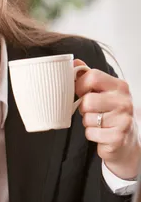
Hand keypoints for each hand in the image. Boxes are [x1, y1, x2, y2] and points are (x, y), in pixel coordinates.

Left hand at [74, 59, 140, 179]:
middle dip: (83, 108)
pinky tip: (101, 133)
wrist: (127, 139)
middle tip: (91, 111)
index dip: (80, 85)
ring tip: (98, 122)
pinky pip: (90, 133)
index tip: (81, 92)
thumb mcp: (103, 92)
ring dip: (87, 122)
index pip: (93, 76)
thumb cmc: (110, 113)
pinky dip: (91, 134)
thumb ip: (89, 76)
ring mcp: (123, 120)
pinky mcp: (118, 137)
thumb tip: (74, 62)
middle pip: (87, 101)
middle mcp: (124, 101)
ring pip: (87, 118)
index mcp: (120, 86)